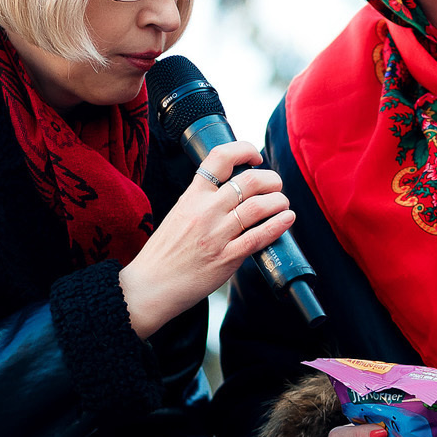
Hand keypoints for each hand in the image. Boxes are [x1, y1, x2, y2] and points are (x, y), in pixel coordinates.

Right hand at [118, 141, 294, 337]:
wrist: (149, 286)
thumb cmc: (163, 254)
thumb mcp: (178, 214)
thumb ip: (202, 201)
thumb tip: (232, 192)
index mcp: (191, 196)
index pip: (220, 158)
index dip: (244, 150)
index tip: (256, 157)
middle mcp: (205, 211)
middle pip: (249, 181)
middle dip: (271, 179)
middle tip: (276, 186)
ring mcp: (216, 235)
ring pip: (258, 207)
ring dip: (278, 201)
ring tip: (282, 204)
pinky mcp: (226, 258)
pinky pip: (258, 236)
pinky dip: (278, 225)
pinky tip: (287, 219)